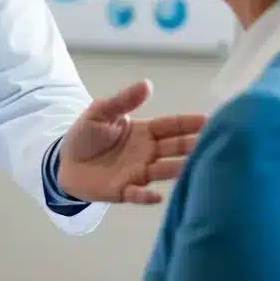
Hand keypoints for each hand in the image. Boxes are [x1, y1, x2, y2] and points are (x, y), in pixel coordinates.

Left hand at [57, 79, 205, 203]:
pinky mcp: (123, 192)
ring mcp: (138, 174)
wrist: (65, 162)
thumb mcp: (101, 112)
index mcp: (144, 132)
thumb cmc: (87, 135)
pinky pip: (137, 195)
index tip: (210, 120)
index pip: (170, 126)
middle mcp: (147, 154)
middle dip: (192, 146)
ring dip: (177, 170)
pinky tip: (157, 197)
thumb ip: (123, 100)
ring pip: (162, 171)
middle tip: (214, 144)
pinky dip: (146, 197)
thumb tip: (147, 83)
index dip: (188, 123)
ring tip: (193, 167)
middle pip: (174, 149)